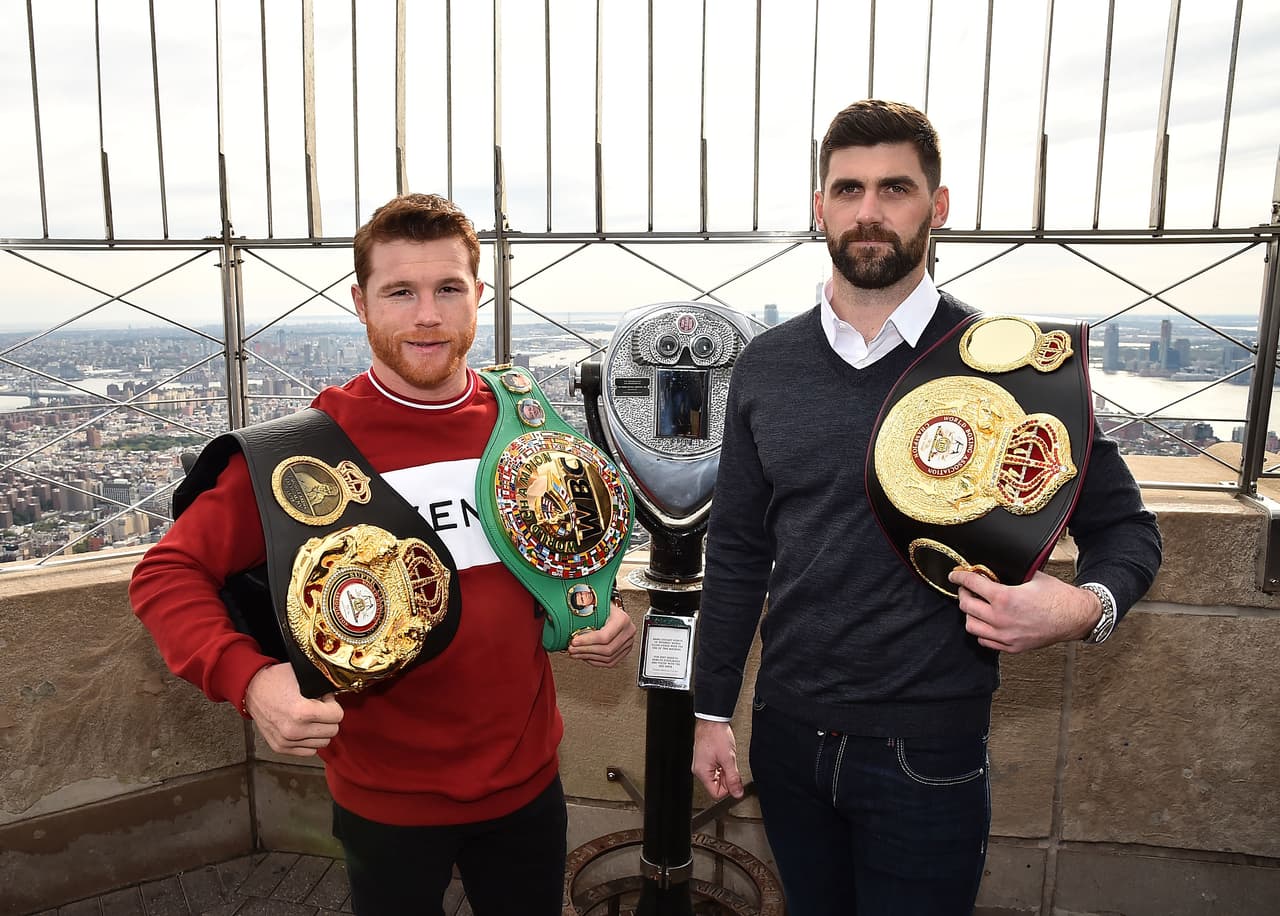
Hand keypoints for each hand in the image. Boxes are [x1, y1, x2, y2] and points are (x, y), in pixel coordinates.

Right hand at [243, 663, 343, 756]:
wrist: (252, 690)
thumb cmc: (277, 680)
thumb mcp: (304, 676)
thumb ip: (324, 685)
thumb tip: (339, 693)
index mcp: (302, 712)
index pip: (337, 716)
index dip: (333, 705)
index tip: (325, 700)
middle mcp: (294, 730)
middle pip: (332, 731)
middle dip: (329, 718)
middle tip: (318, 707)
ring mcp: (286, 741)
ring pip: (322, 742)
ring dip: (320, 730)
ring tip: (309, 716)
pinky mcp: (280, 748)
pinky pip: (309, 751)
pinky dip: (310, 740)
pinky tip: (303, 726)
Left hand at [566, 595, 635, 667]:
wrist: (614, 609)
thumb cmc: (605, 605)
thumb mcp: (596, 603)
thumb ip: (584, 610)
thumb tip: (563, 617)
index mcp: (622, 619)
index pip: (604, 636)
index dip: (587, 641)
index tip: (574, 641)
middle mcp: (628, 632)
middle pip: (606, 649)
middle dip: (586, 651)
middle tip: (572, 649)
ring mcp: (628, 642)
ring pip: (608, 657)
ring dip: (589, 657)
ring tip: (576, 653)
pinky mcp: (625, 650)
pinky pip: (610, 662)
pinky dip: (596, 661)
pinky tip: (586, 657)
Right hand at [692, 718, 744, 799]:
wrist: (712, 720)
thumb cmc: (716, 735)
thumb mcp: (728, 759)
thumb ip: (733, 778)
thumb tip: (737, 793)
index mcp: (702, 772)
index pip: (716, 794)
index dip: (728, 788)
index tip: (734, 779)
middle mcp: (700, 770)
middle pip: (716, 786)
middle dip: (727, 778)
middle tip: (731, 765)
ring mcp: (702, 764)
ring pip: (717, 777)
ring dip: (725, 771)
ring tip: (727, 758)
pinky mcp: (705, 759)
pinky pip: (715, 769)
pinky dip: (722, 765)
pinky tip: (724, 756)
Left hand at [948, 568, 1101, 653]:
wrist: (1075, 617)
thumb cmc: (1057, 596)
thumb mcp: (1031, 576)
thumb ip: (1009, 572)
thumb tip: (992, 566)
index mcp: (1004, 598)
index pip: (971, 584)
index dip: (959, 576)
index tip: (955, 574)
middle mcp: (1001, 619)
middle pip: (966, 605)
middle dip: (964, 594)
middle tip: (968, 589)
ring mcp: (1005, 636)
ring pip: (971, 626)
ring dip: (970, 613)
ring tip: (977, 605)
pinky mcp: (1011, 647)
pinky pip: (985, 641)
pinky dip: (982, 630)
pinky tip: (987, 621)